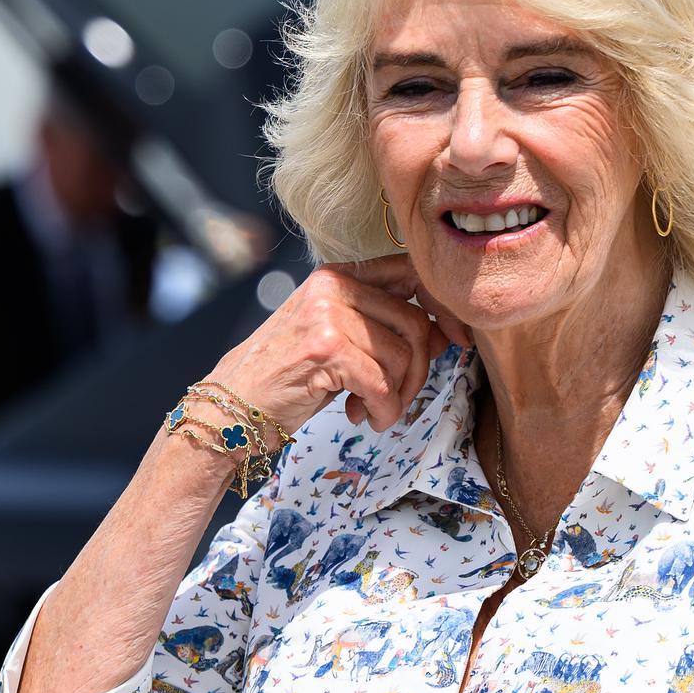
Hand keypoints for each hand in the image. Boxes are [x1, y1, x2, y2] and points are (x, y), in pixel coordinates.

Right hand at [203, 257, 472, 435]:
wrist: (233, 405)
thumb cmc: (289, 376)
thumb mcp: (338, 338)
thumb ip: (383, 326)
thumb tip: (447, 332)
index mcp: (339, 275)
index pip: (413, 275)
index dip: (444, 308)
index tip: (460, 341)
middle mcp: (333, 285)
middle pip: (416, 323)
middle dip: (419, 370)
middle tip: (397, 397)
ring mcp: (327, 314)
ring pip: (402, 356)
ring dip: (398, 395)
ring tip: (373, 409)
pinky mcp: (324, 348)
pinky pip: (382, 382)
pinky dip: (383, 409)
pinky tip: (364, 417)